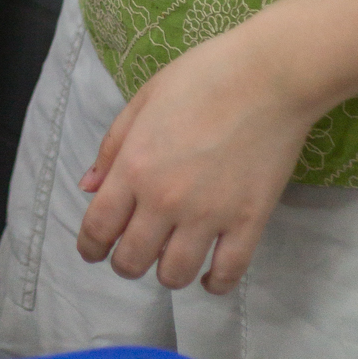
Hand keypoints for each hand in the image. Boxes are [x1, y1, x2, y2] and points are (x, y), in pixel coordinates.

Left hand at [76, 31, 319, 293]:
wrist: (269, 75)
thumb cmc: (202, 76)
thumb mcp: (144, 99)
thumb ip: (112, 146)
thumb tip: (87, 187)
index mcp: (134, 167)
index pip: (98, 228)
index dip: (90, 247)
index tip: (94, 250)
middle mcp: (165, 200)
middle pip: (132, 260)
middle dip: (125, 262)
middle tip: (134, 251)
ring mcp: (209, 215)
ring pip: (175, 275)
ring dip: (167, 273)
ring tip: (172, 258)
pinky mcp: (249, 223)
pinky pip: (227, 273)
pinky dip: (215, 283)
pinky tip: (210, 276)